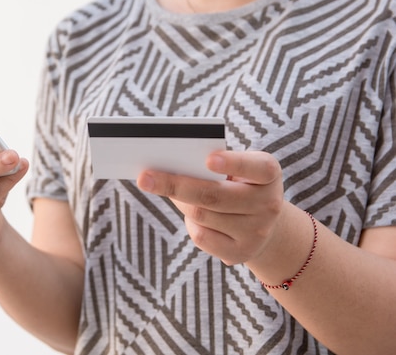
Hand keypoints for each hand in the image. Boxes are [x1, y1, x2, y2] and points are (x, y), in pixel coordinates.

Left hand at [137, 150, 285, 264]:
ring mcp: (256, 232)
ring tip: (174, 192)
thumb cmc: (241, 185)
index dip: (234, 163)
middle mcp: (268, 204)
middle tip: (145, 178)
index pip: (257, 167)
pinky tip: (193, 215)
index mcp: (269, 174)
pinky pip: (200, 236)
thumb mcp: (239, 170)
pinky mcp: (240, 253)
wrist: (265, 225)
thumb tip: (171, 168)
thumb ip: (215, 165)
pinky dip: (190, 223)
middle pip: (214, 195)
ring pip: (201, 215)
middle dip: (175, 185)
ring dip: (180, 202)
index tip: (208, 159)